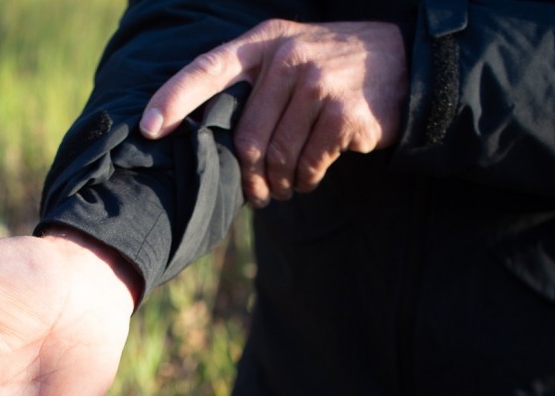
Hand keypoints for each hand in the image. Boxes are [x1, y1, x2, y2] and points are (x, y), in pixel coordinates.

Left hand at [140, 20, 407, 206]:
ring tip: (287, 187)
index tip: (147, 128)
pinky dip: (306, 180)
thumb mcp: (294, 53)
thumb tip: (213, 140)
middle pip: (246, 137)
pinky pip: (308, 166)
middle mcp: (288, 58)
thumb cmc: (336, 68)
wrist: (407, 63)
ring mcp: (317, 83)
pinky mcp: (342, 113)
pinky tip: (312, 177)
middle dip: (250, 176)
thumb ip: (257, 82)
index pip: (207, 68)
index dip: (173, 99)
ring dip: (280, 184)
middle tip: (259, 194)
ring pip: (277, 157)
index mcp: (266, 42)